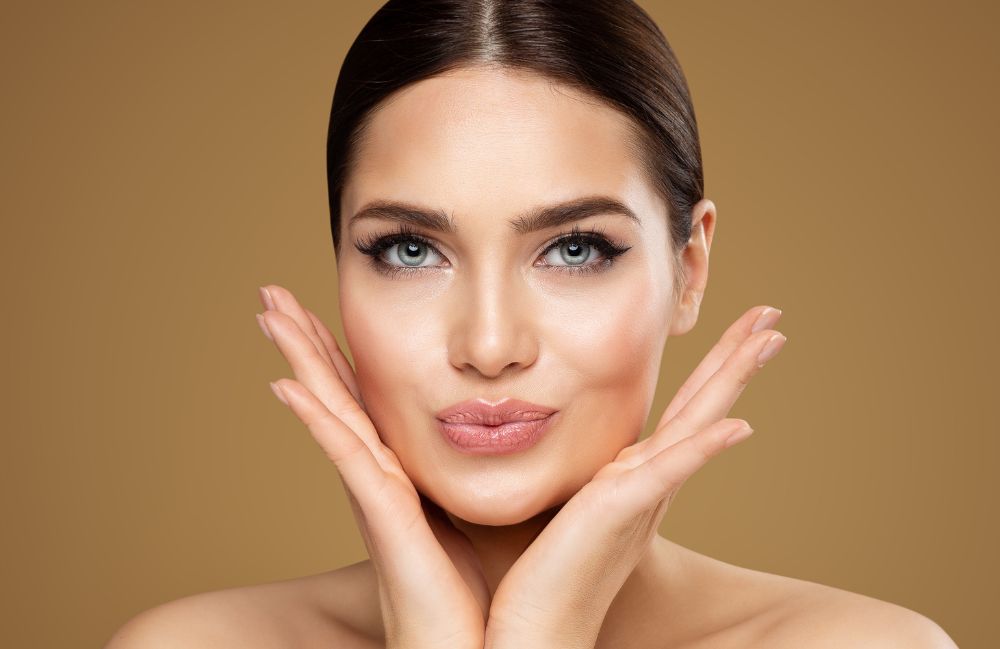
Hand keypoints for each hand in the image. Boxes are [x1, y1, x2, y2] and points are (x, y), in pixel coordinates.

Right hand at [255, 284, 489, 648]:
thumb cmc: (490, 589)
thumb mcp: (486, 509)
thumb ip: (486, 471)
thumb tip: (513, 433)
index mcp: (403, 474)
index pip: (364, 399)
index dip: (338, 354)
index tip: (317, 307)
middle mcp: (380, 478)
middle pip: (335, 394)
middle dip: (305, 342)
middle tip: (272, 293)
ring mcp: (376, 494)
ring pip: (331, 411)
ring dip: (300, 360)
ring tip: (268, 313)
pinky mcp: (385, 515)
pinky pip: (346, 456)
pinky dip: (316, 419)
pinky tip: (287, 385)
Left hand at [484, 305, 786, 648]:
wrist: (531, 631)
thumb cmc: (532, 574)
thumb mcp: (556, 503)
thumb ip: (570, 473)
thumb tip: (549, 441)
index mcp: (633, 480)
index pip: (680, 413)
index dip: (710, 371)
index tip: (735, 332)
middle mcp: (647, 484)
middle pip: (702, 407)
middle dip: (735, 359)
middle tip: (771, 315)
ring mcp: (641, 497)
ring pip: (698, 424)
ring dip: (733, 379)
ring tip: (769, 337)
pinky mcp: (621, 512)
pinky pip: (671, 472)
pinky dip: (706, 447)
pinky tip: (739, 425)